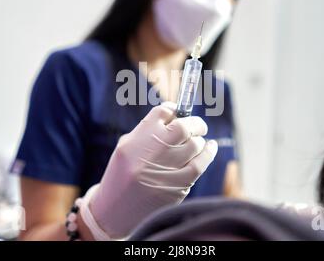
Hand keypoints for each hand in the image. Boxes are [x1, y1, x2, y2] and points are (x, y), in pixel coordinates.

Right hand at [79, 102, 217, 239]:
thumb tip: (175, 117)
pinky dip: (208, 153)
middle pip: (183, 127)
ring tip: (198, 141)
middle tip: (197, 126)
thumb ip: (147, 132)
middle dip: (195, 123)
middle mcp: (152, 150)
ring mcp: (166, 168)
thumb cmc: (121, 176)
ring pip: (195, 144)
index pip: (163, 113)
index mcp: (137, 138)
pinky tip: (210, 148)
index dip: (173, 110)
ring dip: (199, 140)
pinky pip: (200, 164)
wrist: (113, 212)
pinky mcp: (177, 186)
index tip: (178, 112)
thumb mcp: (126, 148)